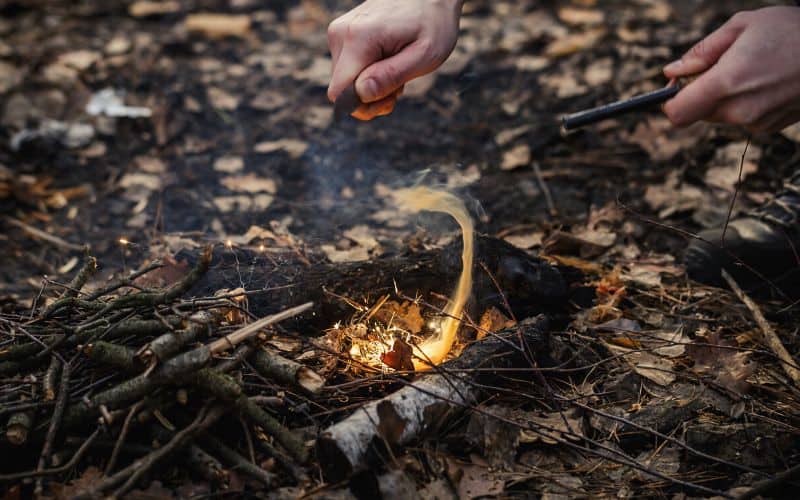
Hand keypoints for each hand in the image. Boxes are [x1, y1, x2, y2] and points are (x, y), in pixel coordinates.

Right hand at [327, 0, 461, 120]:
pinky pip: (349, 69)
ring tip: (398, 69)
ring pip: (345, 82)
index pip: (339, 93)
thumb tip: (360, 93)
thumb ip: (391, 76)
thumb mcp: (424, 55)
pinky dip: (369, 74)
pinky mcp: (343, 35)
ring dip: (372, 86)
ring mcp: (339, 33)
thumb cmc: (433, 22)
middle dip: (371, 98)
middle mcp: (340, 34)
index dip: (363, 106)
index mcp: (358, 39)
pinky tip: (390, 62)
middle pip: (341, 90)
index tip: (390, 99)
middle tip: (400, 87)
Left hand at [663, 6, 799, 132]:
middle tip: (723, 65)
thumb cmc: (792, 31)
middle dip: (700, 92)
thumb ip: (701, 52)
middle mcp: (739, 110)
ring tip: (753, 67)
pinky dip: (745, 101)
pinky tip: (767, 79)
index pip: (677, 113)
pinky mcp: (770, 127)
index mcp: (727, 83)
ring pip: (720, 114)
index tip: (675, 86)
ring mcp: (756, 122)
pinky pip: (742, 117)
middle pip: (696, 113)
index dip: (669, 100)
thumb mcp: (742, 26)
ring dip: (724, 96)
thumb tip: (672, 73)